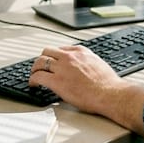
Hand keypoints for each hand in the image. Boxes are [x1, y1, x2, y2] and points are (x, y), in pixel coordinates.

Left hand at [28, 45, 143, 133]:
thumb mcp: (98, 65)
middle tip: (39, 67)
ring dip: (35, 68)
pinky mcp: (57, 81)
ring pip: (40, 61)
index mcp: (81, 52)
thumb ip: (86, 63)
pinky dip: (33, 80)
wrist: (110, 94)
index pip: (61, 49)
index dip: (54, 57)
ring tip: (33, 75)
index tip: (53, 62)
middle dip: (42, 59)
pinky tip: (33, 84)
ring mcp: (62, 68)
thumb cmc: (108, 84)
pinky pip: (38, 76)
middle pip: (47, 51)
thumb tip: (81, 70)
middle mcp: (70, 57)